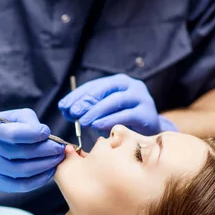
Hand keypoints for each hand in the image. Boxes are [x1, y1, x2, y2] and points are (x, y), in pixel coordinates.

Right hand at [0, 109, 64, 192]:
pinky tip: (49, 171)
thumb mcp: (8, 117)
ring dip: (46, 165)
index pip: (14, 134)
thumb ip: (27, 121)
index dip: (35, 134)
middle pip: (22, 153)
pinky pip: (21, 185)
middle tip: (61, 148)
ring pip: (24, 171)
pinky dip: (39, 179)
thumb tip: (45, 134)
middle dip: (47, 151)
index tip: (47, 133)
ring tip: (58, 159)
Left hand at [58, 74, 177, 135]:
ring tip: (83, 121)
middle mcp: (132, 85)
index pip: (95, 85)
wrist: (150, 132)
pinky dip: (110, 120)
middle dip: (87, 101)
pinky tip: (97, 126)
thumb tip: (66, 109)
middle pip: (105, 90)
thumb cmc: (124, 121)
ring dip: (97, 111)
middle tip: (73, 112)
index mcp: (119, 82)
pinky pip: (126, 115)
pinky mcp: (146, 113)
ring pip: (116, 101)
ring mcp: (141, 98)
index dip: (78, 95)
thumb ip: (87, 109)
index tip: (64, 106)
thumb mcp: (104, 112)